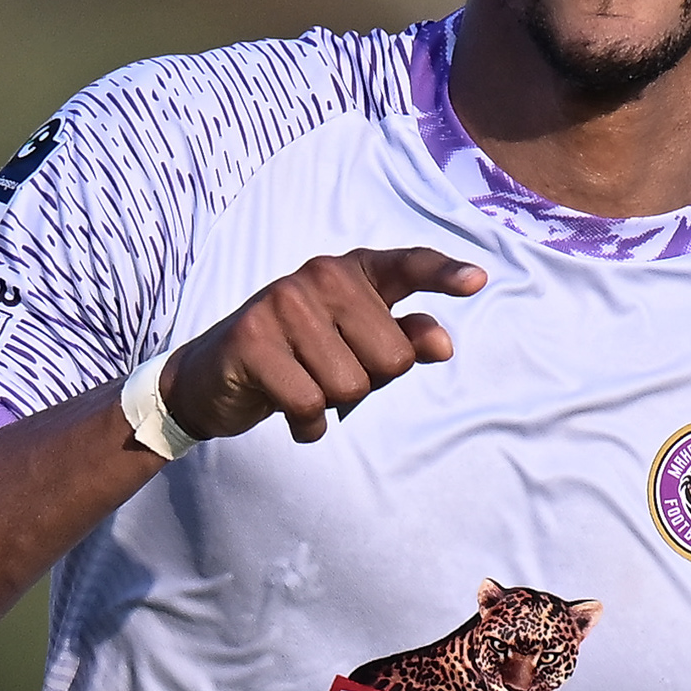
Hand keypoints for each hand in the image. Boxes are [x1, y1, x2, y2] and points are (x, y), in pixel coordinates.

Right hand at [161, 247, 485, 444]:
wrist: (211, 379)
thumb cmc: (297, 359)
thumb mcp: (353, 347)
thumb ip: (400, 338)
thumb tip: (442, 343)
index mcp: (349, 271)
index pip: (408, 265)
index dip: (443, 275)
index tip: (478, 282)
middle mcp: (319, 276)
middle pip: (392, 356)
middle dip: (369, 382)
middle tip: (327, 373)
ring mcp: (283, 304)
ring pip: (352, 385)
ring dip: (333, 404)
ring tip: (303, 386)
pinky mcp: (253, 341)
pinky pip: (311, 404)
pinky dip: (306, 424)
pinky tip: (287, 411)